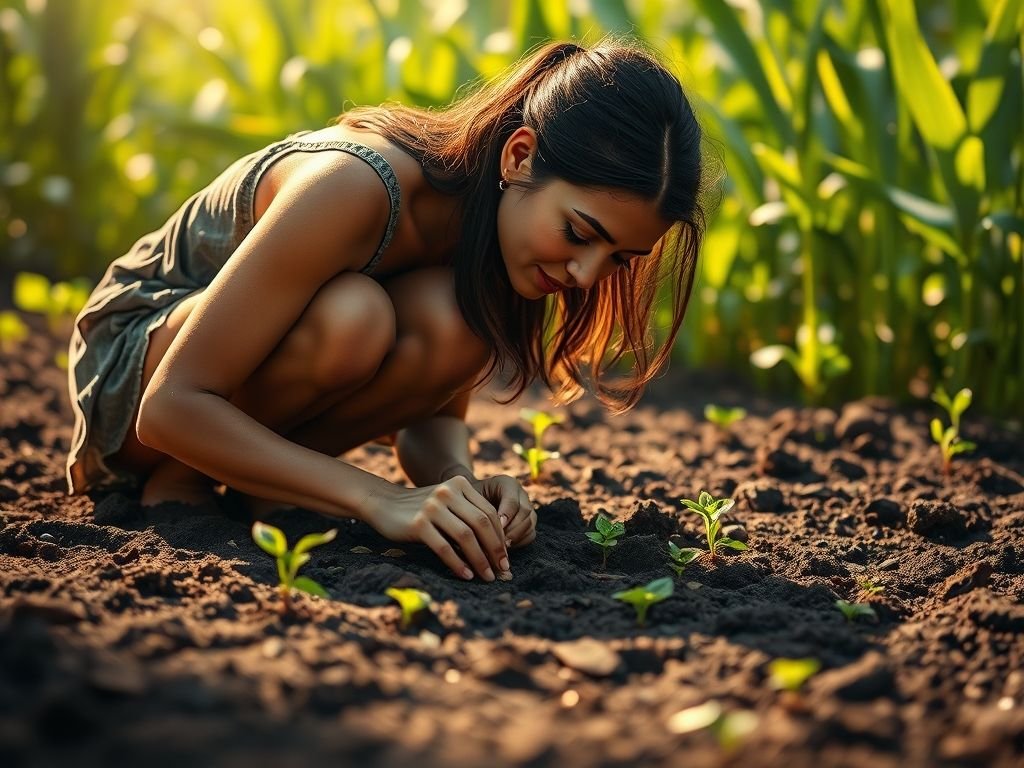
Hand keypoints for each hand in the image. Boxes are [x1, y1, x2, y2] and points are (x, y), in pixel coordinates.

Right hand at [366, 477, 510, 581]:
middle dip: (495, 550)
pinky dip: (457, 564)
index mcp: (460, 484)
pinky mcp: (418, 524)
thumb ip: (468, 517)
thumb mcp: (446, 503)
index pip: (489, 513)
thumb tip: (495, 550)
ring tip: (486, 577)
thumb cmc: (420, 509)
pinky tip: (465, 575)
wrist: (383, 503)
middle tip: (503, 570)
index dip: (500, 537)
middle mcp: (448, 492)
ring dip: (480, 560)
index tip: (505, 558)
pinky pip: (444, 547)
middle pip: (482, 524)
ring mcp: (433, 507)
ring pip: (466, 537)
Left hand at [468, 474, 535, 547]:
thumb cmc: (469, 500)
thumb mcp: (470, 498)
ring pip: (530, 523)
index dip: (506, 515)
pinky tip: (506, 548)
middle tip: (500, 542)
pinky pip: (531, 534)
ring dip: (516, 537)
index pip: (512, 500)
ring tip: (501, 546)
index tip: (496, 527)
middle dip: (513, 528)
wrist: (472, 502)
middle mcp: (521, 494)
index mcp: (507, 484)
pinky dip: (520, 542)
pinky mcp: (529, 523)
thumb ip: (477, 507)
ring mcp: (527, 508)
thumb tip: (483, 527)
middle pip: (525, 512)